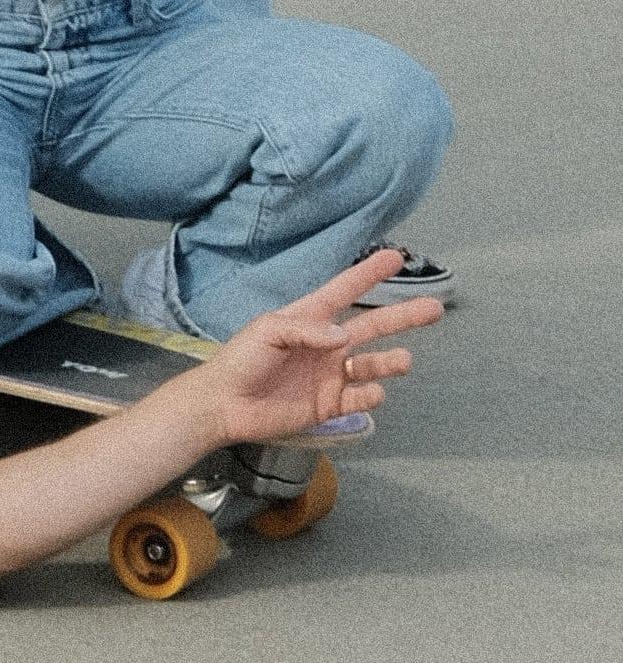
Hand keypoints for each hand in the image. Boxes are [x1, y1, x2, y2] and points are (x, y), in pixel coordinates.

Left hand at [205, 251, 440, 449]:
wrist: (226, 405)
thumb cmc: (242, 360)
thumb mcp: (267, 331)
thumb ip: (306, 329)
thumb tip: (344, 336)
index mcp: (309, 319)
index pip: (344, 291)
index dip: (368, 275)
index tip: (395, 257)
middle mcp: (327, 345)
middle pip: (373, 327)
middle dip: (403, 317)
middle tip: (435, 307)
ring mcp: (331, 375)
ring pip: (372, 364)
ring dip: (391, 361)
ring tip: (404, 360)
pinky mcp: (331, 404)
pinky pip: (360, 398)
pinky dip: (371, 394)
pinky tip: (372, 391)